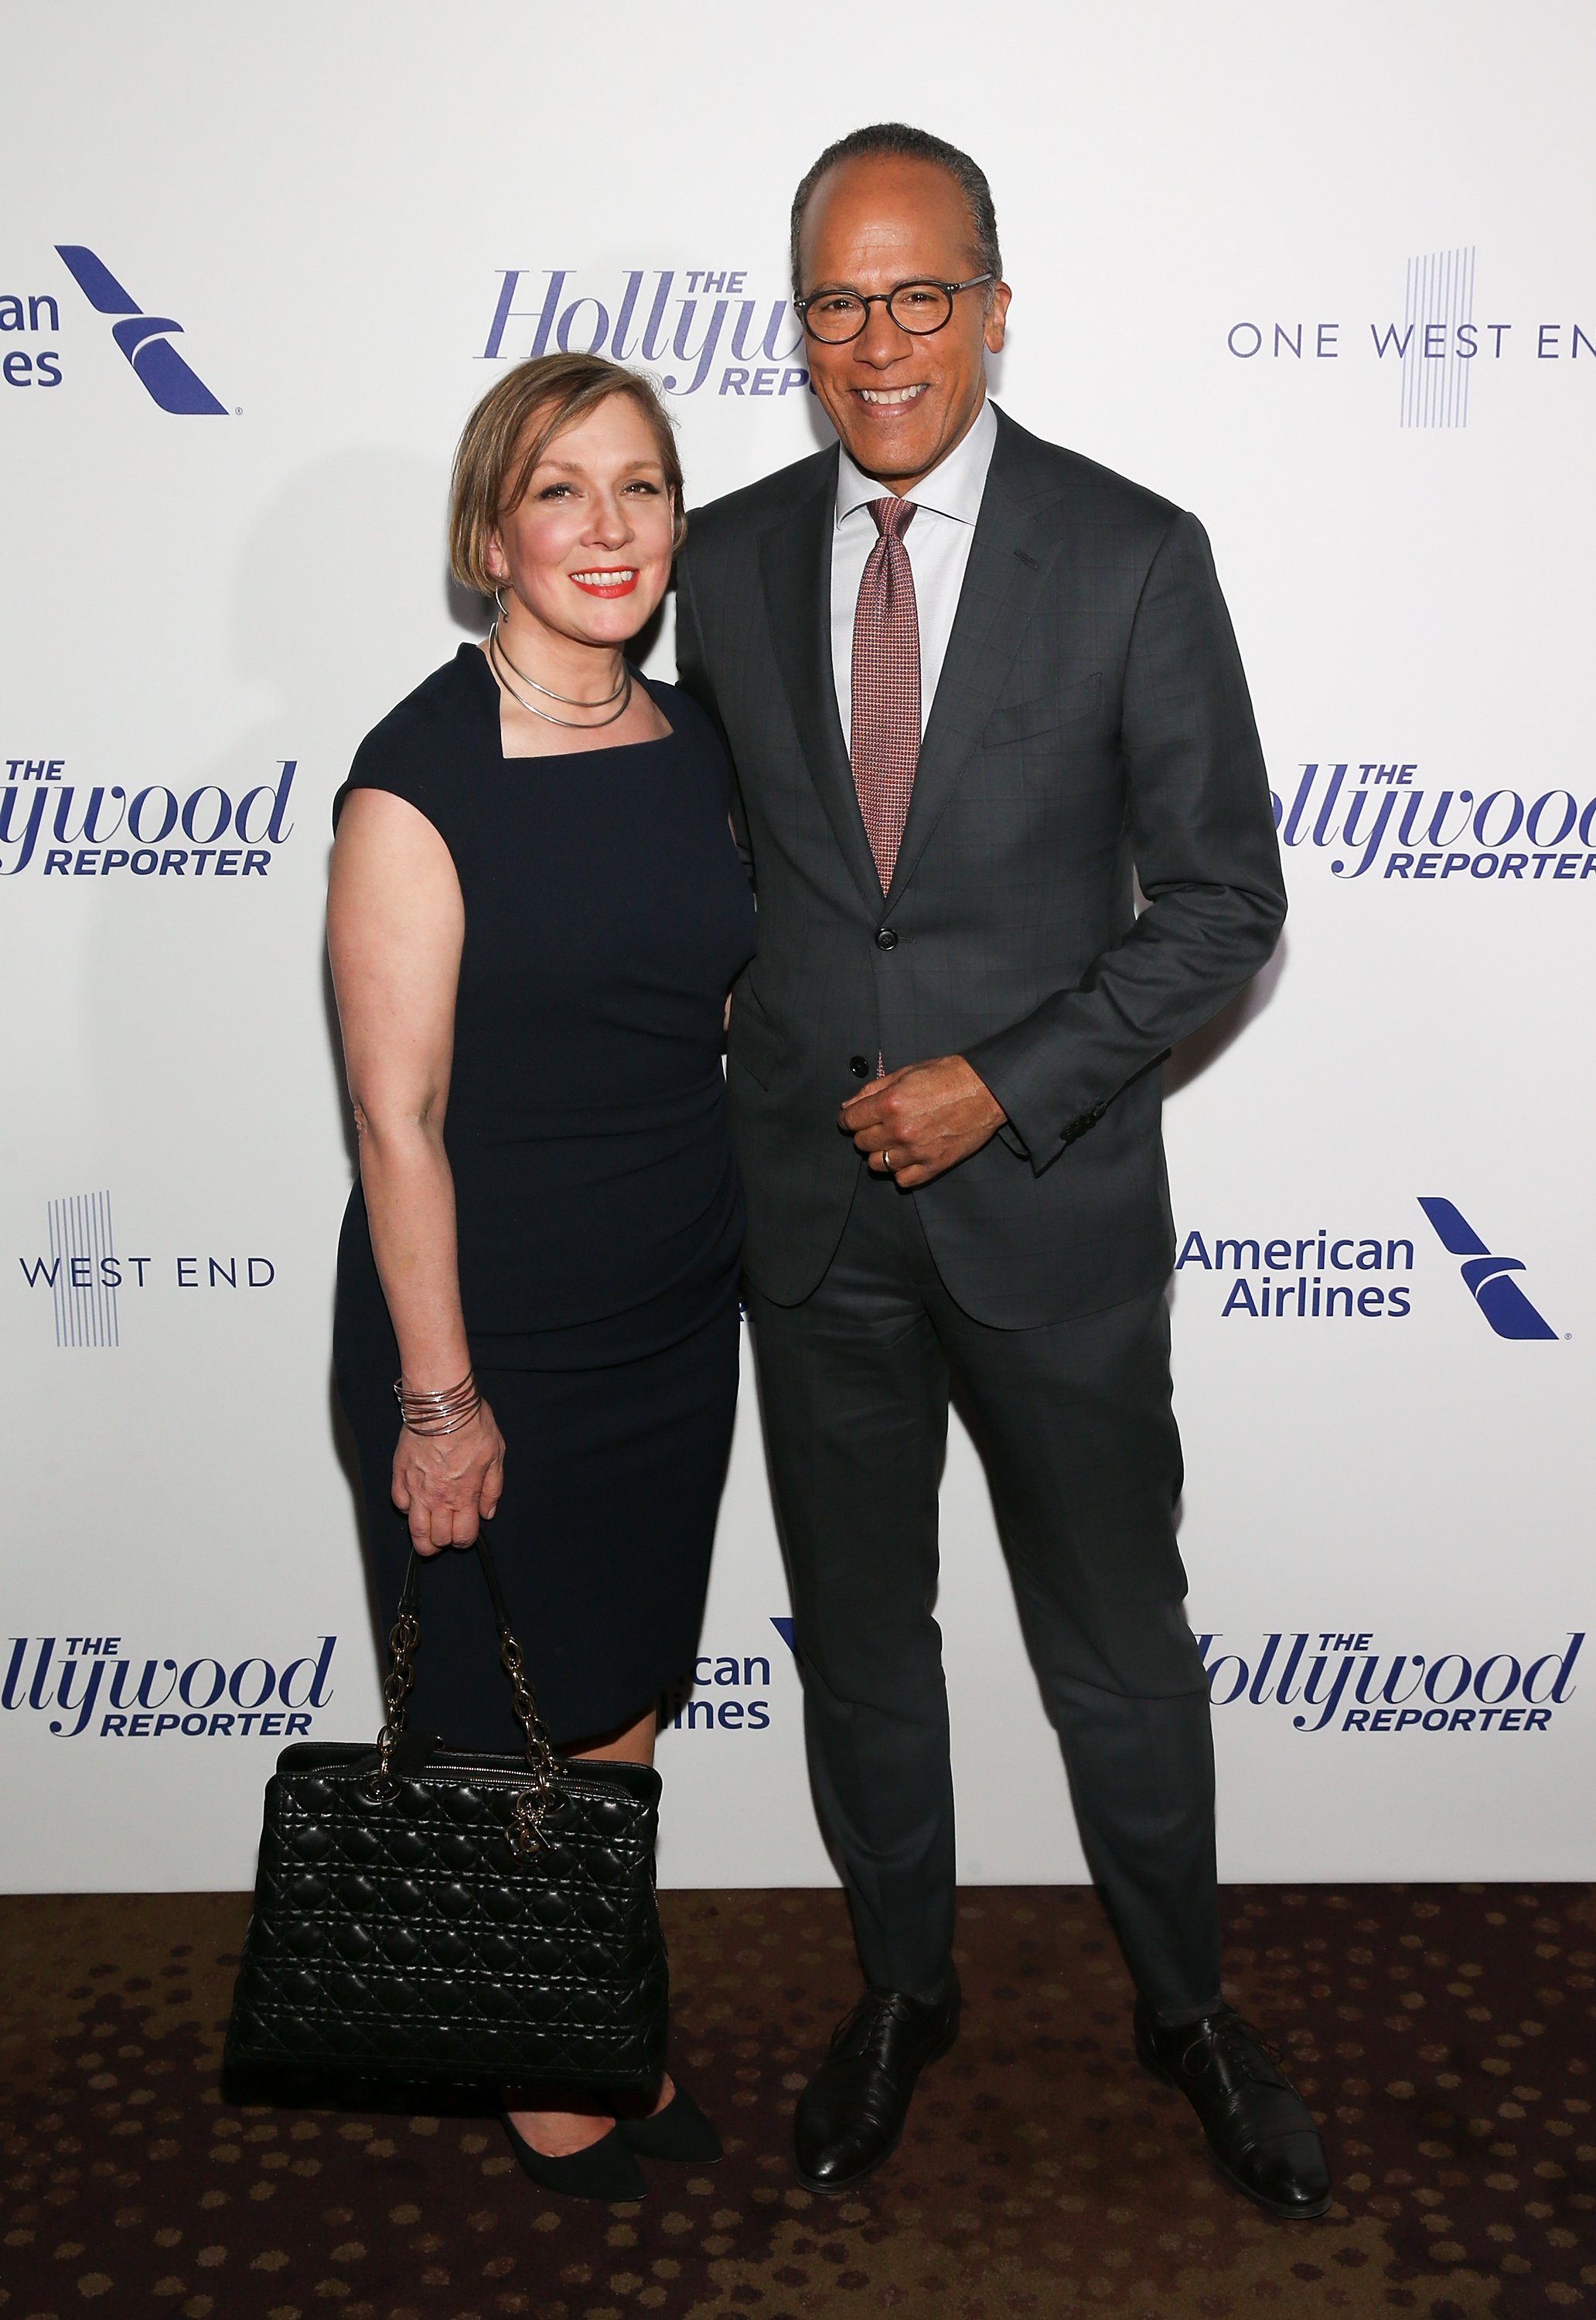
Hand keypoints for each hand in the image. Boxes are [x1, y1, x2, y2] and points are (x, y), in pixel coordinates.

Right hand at [391, 1400, 505, 1553]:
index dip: (465, 1540)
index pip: (462, 1536)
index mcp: (463, 1496)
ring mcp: (415, 1488)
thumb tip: (487, 1512)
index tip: (467, 1533)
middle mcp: (437, 1498)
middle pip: (436, 1540)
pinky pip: (399, 1503)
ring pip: (414, 1529)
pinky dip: (407, 1508)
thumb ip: (492, 1489)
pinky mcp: (400, 1474)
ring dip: (422, 1538)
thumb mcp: (495, 1455)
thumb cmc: (471, 1424)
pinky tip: (416, 1502)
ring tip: (429, 1534)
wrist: (442, 1403)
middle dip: (444, 1542)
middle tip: (448, 1532)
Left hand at [838, 1056, 1006, 1188]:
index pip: (850, 1120)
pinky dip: (901, 1171)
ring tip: (893, 1141)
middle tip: (879, 1125)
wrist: (987, 1090)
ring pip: (877, 1164)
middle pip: (861, 1143)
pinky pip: (902, 1180)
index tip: (854, 1118)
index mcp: (890, 1104)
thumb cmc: (948, 1076)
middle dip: (865, 1133)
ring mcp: (916, 1151)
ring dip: (880, 1153)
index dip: (849, 1118)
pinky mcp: (933, 1166)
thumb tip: (848, 1107)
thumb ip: (873, 1090)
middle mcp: (899, 1130)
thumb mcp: (906, 1072)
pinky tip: (907, 1156)